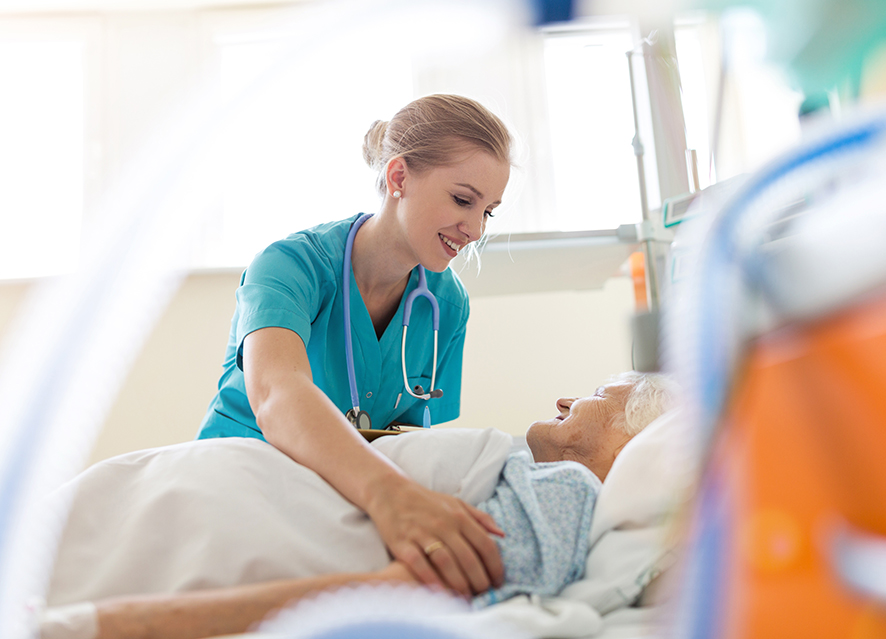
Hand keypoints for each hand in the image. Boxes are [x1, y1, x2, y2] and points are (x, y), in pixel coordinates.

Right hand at [364, 477, 503, 597]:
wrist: (390, 492)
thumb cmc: (426, 501)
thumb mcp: (456, 503)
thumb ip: (480, 518)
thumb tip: (502, 535)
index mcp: (459, 516)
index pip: (485, 544)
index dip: (496, 565)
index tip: (499, 581)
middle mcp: (443, 524)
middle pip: (468, 557)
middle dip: (480, 580)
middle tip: (484, 593)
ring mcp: (422, 533)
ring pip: (446, 562)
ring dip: (459, 583)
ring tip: (466, 597)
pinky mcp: (402, 543)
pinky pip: (419, 564)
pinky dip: (431, 579)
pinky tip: (440, 592)